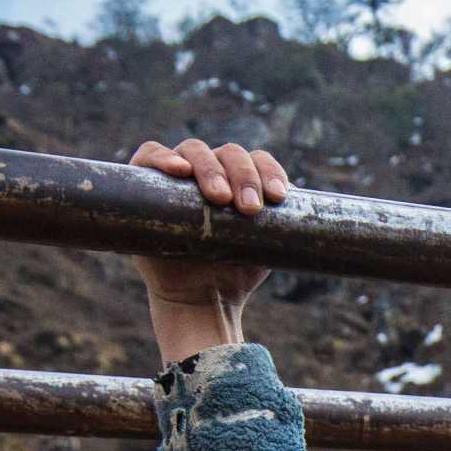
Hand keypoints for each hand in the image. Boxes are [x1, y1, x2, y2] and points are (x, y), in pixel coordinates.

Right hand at [129, 139, 289, 356]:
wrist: (203, 300)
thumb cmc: (236, 271)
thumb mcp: (267, 246)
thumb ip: (286, 225)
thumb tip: (304, 201)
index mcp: (241, 179)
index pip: (258, 160)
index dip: (270, 172)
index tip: (279, 198)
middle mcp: (211, 171)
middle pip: (230, 154)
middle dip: (244, 176)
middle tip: (249, 207)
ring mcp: (178, 175)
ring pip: (194, 150)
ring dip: (210, 169)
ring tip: (219, 197)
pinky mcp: (146, 183)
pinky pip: (149, 157)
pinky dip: (162, 158)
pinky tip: (177, 170)